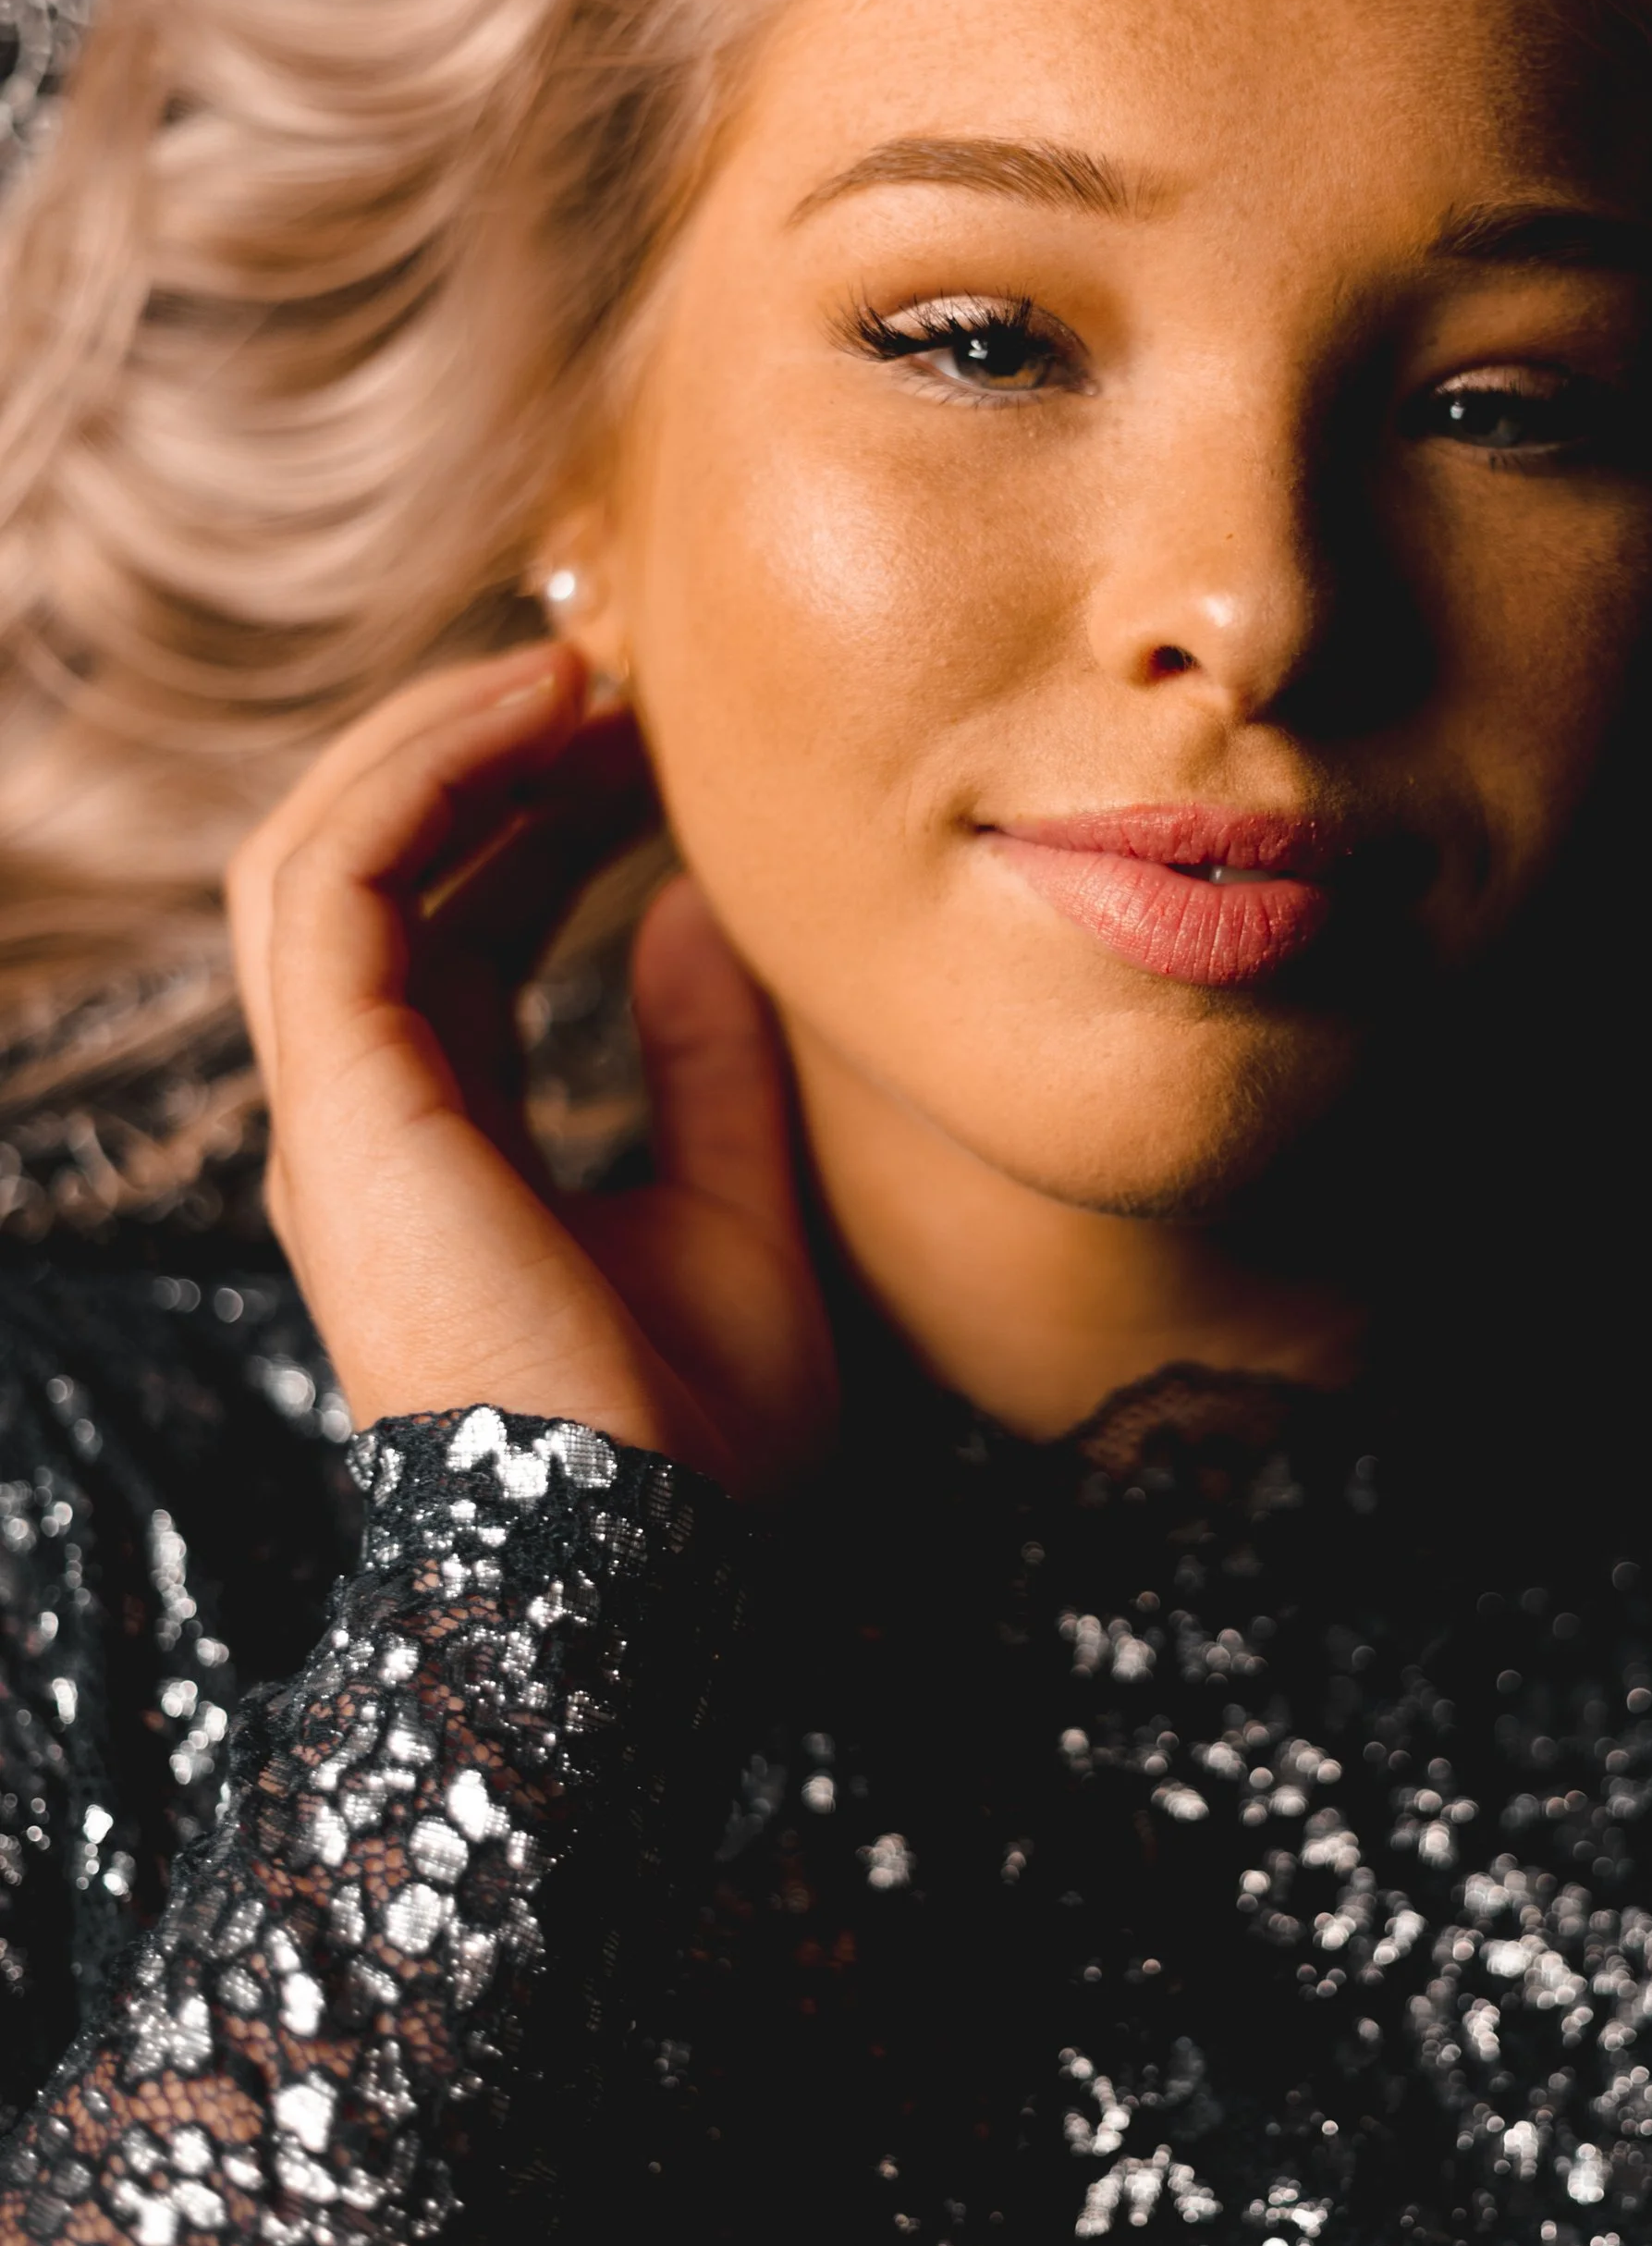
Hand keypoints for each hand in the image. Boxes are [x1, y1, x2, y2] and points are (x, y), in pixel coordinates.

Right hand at [228, 644, 837, 1497]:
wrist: (650, 1576)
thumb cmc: (698, 1449)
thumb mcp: (735, 1213)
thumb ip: (709, 1066)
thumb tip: (691, 916)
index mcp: (439, 1148)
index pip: (451, 928)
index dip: (534, 814)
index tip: (648, 742)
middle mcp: (366, 1124)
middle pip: (379, 873)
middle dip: (485, 755)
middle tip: (622, 677)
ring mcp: (340, 1118)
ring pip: (323, 855)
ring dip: (442, 742)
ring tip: (578, 669)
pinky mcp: (346, 1108)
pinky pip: (339, 886)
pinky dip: (425, 778)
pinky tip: (540, 717)